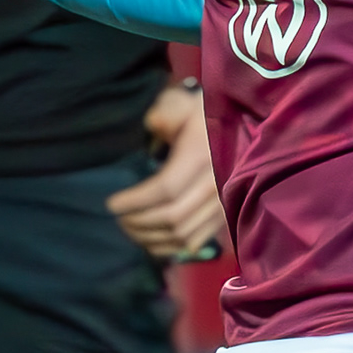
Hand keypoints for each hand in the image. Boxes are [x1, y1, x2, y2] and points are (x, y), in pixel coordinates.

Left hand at [104, 82, 225, 259]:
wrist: (240, 128)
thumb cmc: (203, 115)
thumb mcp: (183, 104)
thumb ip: (167, 112)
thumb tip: (154, 125)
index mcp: (202, 158)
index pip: (165, 189)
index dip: (136, 201)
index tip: (112, 204)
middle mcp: (216, 186)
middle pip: (172, 216)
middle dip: (139, 222)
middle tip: (118, 218)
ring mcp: (223, 204)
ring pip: (183, 234)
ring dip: (151, 237)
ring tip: (130, 229)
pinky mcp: (225, 216)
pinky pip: (196, 241)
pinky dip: (170, 247)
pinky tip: (151, 241)